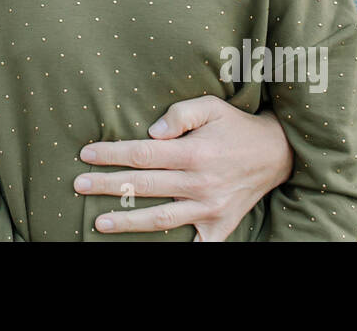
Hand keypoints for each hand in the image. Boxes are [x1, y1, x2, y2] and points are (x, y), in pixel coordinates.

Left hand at [73, 96, 293, 240]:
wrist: (277, 154)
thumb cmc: (235, 126)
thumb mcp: (211, 107)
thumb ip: (180, 114)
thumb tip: (151, 132)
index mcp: (194, 152)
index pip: (143, 155)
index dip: (112, 154)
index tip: (86, 154)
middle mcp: (200, 183)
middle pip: (145, 187)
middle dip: (109, 186)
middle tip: (79, 185)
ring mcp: (210, 208)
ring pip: (162, 219)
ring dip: (128, 222)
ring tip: (99, 222)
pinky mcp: (220, 225)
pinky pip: (197, 244)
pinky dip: (179, 247)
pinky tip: (153, 250)